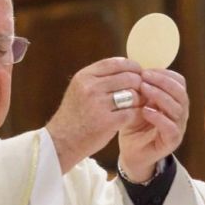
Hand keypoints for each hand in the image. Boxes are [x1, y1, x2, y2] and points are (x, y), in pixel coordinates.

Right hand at [46, 57, 143, 172]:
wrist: (61, 141)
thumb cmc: (73, 116)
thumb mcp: (79, 90)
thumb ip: (98, 78)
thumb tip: (126, 69)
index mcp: (85, 76)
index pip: (116, 63)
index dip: (132, 66)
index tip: (138, 72)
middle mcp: (91, 87)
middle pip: (128, 77)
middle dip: (139, 83)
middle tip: (143, 91)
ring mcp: (99, 105)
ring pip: (133, 94)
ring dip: (140, 99)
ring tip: (138, 104)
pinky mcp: (108, 122)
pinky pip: (132, 112)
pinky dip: (137, 114)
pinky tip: (135, 116)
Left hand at [118, 69, 188, 181]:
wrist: (131, 152)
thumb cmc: (134, 125)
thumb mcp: (137, 102)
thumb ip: (142, 89)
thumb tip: (138, 68)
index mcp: (174, 101)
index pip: (179, 82)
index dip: (164, 74)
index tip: (146, 70)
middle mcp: (180, 113)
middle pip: (180, 93)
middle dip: (162, 82)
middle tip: (144, 77)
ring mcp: (178, 128)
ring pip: (178, 108)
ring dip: (160, 96)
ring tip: (143, 89)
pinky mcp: (172, 142)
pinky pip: (171, 128)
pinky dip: (159, 117)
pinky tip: (145, 110)